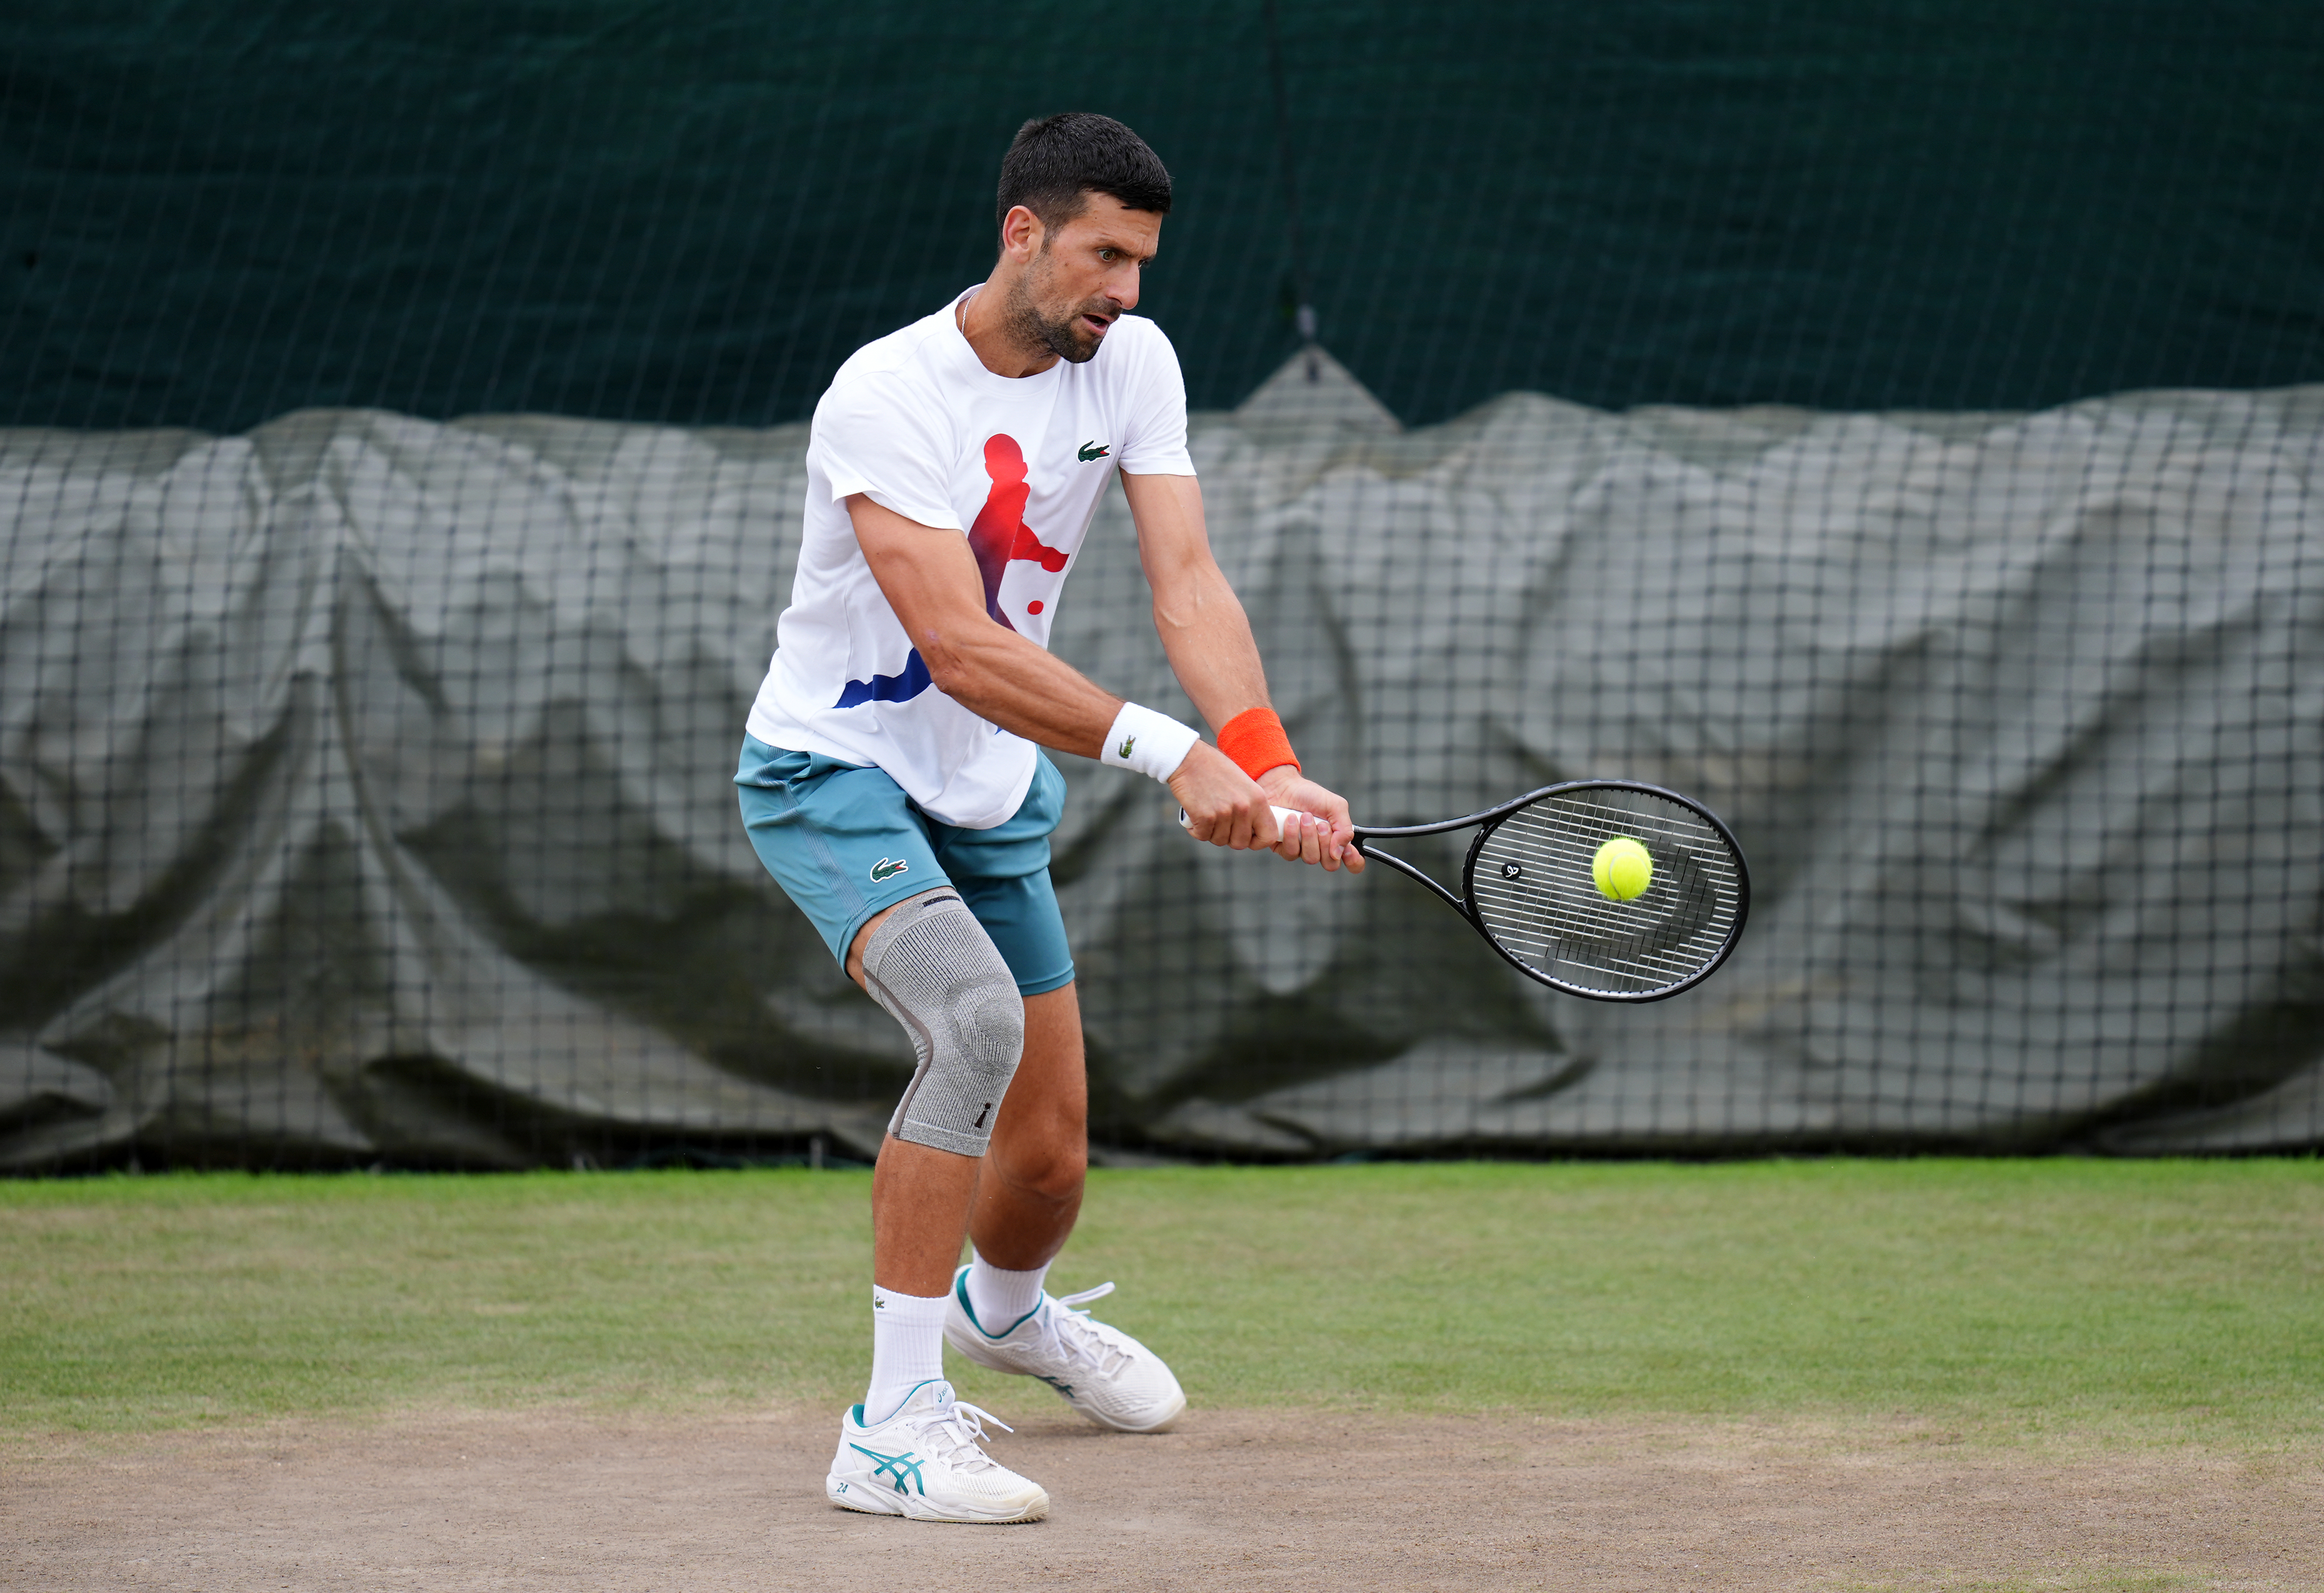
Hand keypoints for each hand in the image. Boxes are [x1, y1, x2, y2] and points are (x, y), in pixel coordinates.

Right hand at [1169, 742, 1283, 850]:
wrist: (1189, 758)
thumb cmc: (1215, 769)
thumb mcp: (1244, 785)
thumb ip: (1251, 807)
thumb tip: (1252, 831)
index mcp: (1258, 799)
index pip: (1269, 835)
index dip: (1258, 842)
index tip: (1247, 837)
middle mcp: (1244, 807)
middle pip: (1241, 843)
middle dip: (1229, 838)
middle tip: (1220, 824)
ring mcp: (1225, 813)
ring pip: (1220, 840)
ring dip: (1211, 832)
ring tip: (1206, 814)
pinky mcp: (1205, 816)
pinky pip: (1202, 836)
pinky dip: (1196, 830)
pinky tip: (1194, 816)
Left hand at [1256, 766, 1364, 873]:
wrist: (1283, 787)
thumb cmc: (1309, 795)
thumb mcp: (1335, 806)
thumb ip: (1345, 829)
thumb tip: (1339, 852)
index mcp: (1338, 838)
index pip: (1353, 862)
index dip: (1353, 861)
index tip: (1348, 851)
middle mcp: (1322, 848)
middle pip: (1330, 864)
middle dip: (1326, 842)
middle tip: (1321, 824)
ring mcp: (1303, 850)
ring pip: (1311, 859)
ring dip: (1308, 835)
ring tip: (1304, 816)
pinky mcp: (1285, 849)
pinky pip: (1291, 853)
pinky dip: (1292, 835)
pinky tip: (1291, 820)